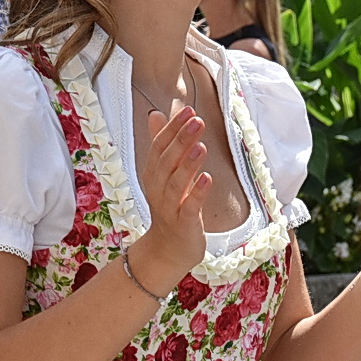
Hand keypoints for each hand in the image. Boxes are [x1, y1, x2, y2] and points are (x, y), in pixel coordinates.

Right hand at [131, 106, 210, 283]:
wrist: (167, 250)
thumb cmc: (169, 207)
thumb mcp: (163, 174)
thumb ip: (160, 144)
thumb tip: (154, 114)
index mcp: (152, 174)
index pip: (159, 146)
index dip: (173, 128)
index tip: (188, 110)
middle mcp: (157, 189)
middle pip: (166, 161)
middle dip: (181, 140)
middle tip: (197, 121)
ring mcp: (169, 208)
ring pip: (175, 183)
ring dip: (188, 164)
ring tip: (201, 146)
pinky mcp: (183, 224)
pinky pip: (189, 207)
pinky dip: (197, 193)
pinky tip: (208, 178)